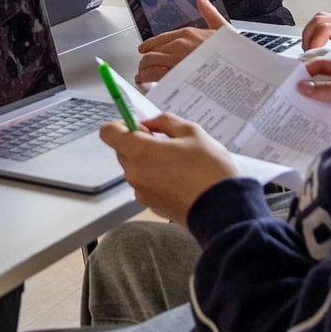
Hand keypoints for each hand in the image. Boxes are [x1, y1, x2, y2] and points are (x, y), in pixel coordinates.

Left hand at [97, 112, 239, 223]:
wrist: (222, 209)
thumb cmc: (208, 169)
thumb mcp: (191, 132)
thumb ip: (164, 122)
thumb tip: (149, 123)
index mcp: (140, 151)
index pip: (109, 132)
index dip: (122, 124)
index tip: (140, 125)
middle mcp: (134, 173)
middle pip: (122, 150)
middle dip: (139, 143)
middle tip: (166, 142)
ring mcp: (141, 192)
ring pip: (135, 168)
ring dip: (149, 161)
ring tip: (178, 162)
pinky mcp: (151, 205)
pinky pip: (146, 184)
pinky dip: (156, 178)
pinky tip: (179, 178)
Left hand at [136, 0, 225, 82]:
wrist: (238, 68)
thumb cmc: (233, 52)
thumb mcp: (222, 28)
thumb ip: (209, 13)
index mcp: (188, 33)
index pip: (162, 38)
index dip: (150, 45)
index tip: (144, 50)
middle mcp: (179, 45)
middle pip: (152, 51)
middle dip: (145, 61)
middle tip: (143, 68)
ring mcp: (176, 59)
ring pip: (149, 62)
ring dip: (144, 70)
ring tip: (142, 76)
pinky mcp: (175, 74)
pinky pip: (153, 74)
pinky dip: (146, 78)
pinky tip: (145, 82)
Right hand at [295, 57, 330, 114]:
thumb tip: (306, 88)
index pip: (321, 64)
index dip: (306, 70)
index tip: (291, 81)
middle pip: (318, 81)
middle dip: (304, 87)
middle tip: (290, 96)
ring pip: (322, 98)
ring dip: (311, 103)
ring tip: (297, 110)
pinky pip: (329, 113)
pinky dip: (319, 116)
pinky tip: (312, 122)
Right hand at [302, 11, 330, 55]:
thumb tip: (319, 62)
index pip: (325, 28)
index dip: (314, 41)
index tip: (311, 54)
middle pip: (319, 19)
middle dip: (308, 36)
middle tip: (307, 52)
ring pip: (320, 18)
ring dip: (310, 33)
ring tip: (309, 49)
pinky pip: (325, 23)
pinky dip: (316, 33)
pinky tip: (316, 45)